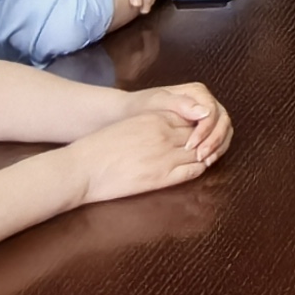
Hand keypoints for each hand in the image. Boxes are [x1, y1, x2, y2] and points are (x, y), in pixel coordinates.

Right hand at [71, 91, 228, 205]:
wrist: (83, 168)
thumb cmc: (100, 146)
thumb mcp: (131, 125)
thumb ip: (151, 123)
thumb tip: (166, 128)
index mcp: (154, 117)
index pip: (190, 117)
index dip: (199, 124)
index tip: (201, 130)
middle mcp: (164, 133)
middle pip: (199, 133)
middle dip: (208, 139)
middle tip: (211, 144)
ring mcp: (165, 155)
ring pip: (200, 151)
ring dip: (207, 154)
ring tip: (208, 156)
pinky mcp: (162, 177)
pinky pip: (193, 171)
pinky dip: (201, 168)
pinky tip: (199, 167)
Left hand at [125, 80, 229, 158]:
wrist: (130, 112)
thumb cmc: (142, 105)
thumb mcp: (157, 102)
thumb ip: (181, 104)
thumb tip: (205, 111)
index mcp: (197, 92)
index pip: (212, 111)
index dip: (205, 130)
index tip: (191, 146)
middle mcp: (206, 102)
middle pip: (223, 121)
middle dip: (214, 140)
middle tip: (200, 157)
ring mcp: (209, 115)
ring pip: (225, 131)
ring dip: (219, 147)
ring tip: (205, 161)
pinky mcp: (207, 128)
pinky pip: (220, 139)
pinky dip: (217, 150)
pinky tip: (206, 161)